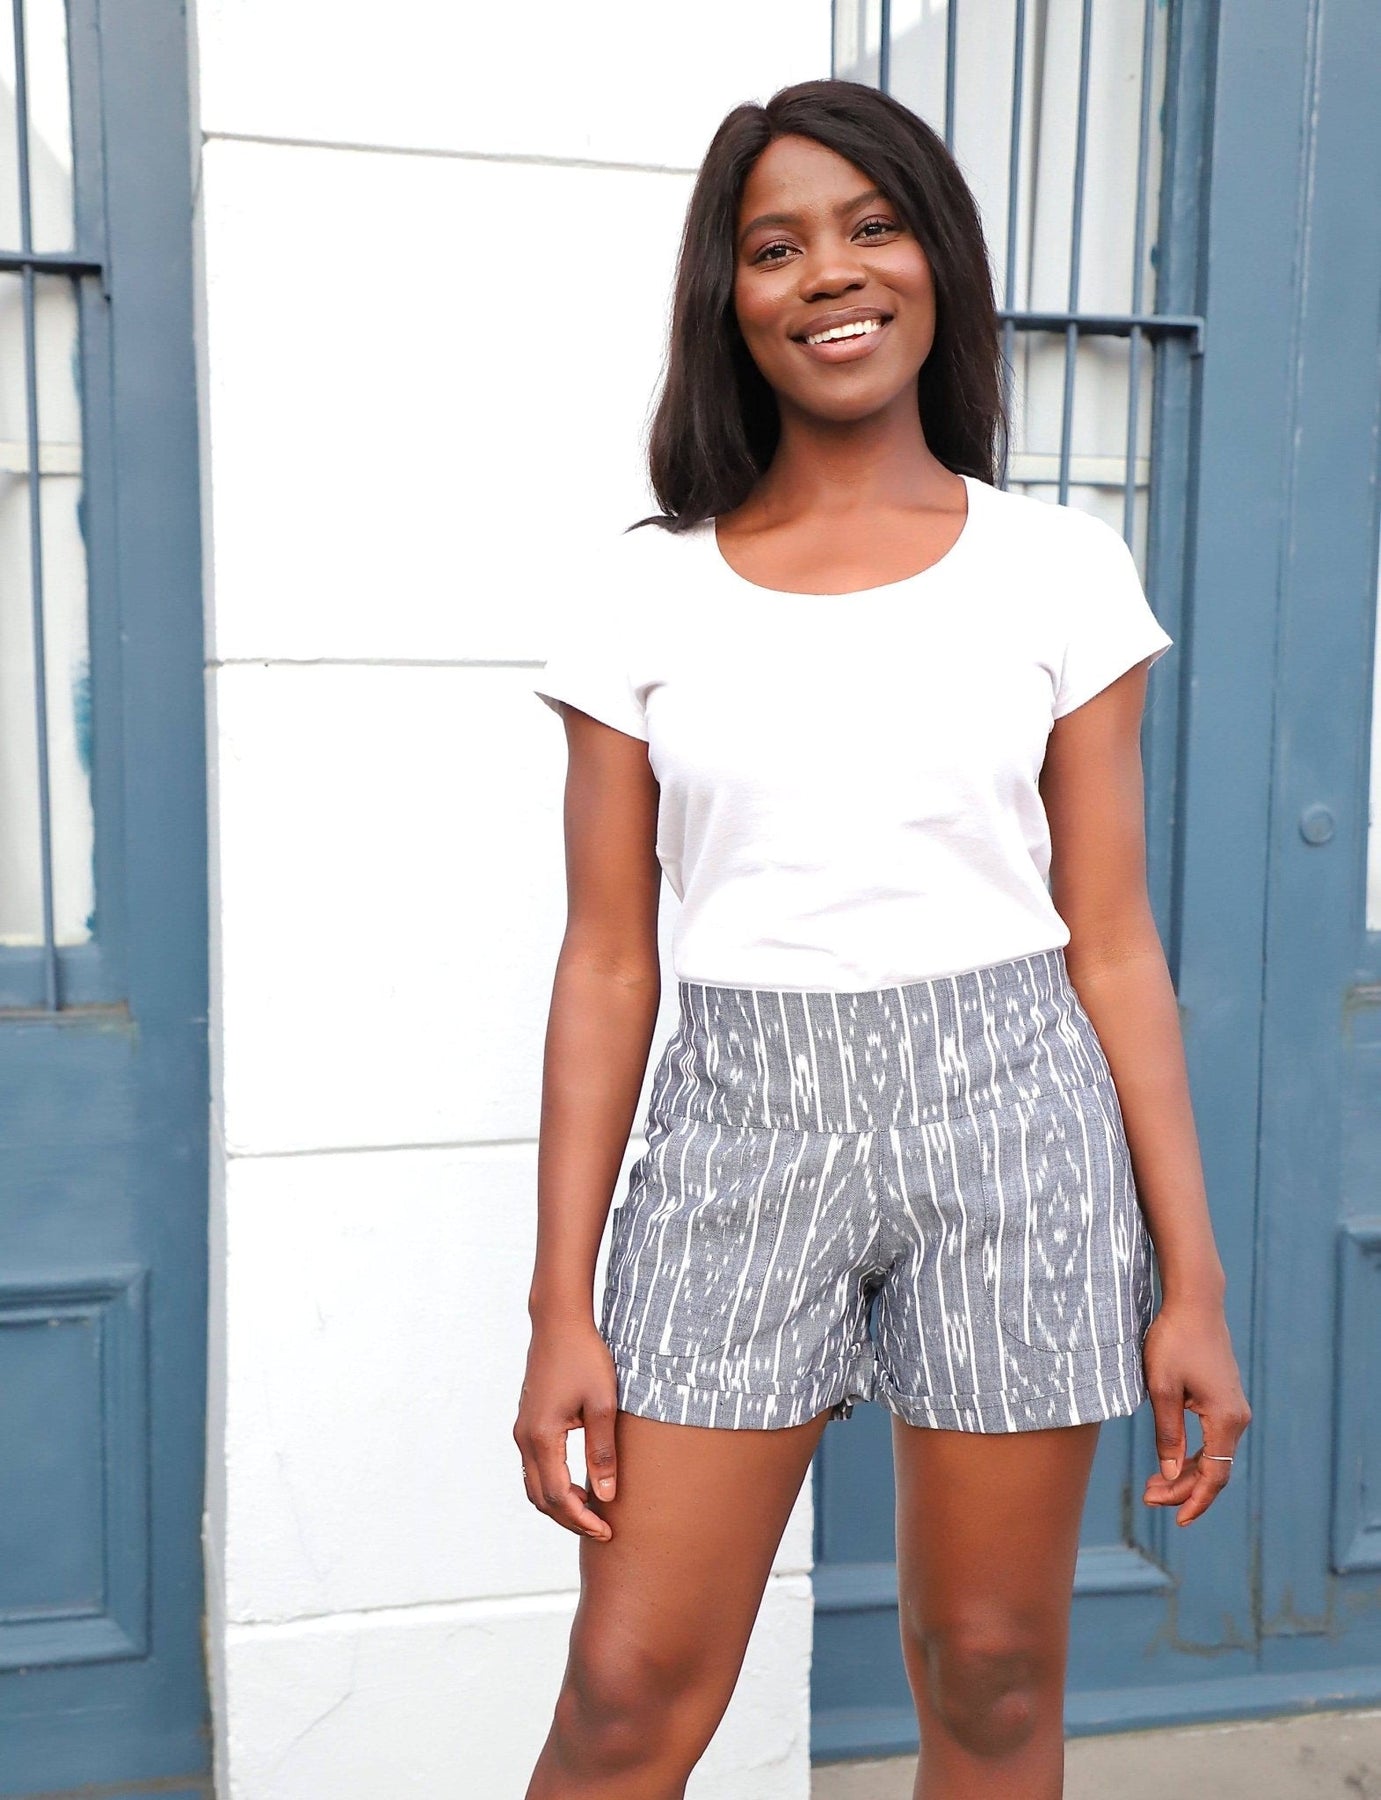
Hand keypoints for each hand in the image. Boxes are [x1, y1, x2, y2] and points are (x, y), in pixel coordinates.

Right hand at [513, 1318, 619, 1540]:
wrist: (559, 1322)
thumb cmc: (584, 1357)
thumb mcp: (602, 1404)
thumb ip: (603, 1451)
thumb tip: (606, 1495)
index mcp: (542, 1437)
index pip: (558, 1496)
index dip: (582, 1520)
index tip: (607, 1530)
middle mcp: (525, 1437)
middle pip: (541, 1498)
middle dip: (570, 1519)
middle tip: (602, 1527)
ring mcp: (523, 1429)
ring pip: (534, 1484)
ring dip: (559, 1503)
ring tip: (592, 1508)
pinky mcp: (528, 1422)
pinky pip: (534, 1466)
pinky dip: (553, 1484)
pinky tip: (579, 1482)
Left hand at [1141, 1298, 1251, 1525]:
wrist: (1195, 1304)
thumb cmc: (1174, 1341)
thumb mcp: (1161, 1388)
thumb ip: (1167, 1433)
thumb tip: (1170, 1472)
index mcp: (1225, 1420)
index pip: (1213, 1476)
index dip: (1194, 1501)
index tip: (1176, 1521)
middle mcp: (1236, 1418)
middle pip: (1214, 1471)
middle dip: (1183, 1489)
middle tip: (1148, 1497)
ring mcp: (1233, 1409)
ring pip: (1212, 1456)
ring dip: (1185, 1472)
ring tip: (1153, 1484)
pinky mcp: (1224, 1399)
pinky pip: (1212, 1439)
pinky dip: (1192, 1454)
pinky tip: (1170, 1460)